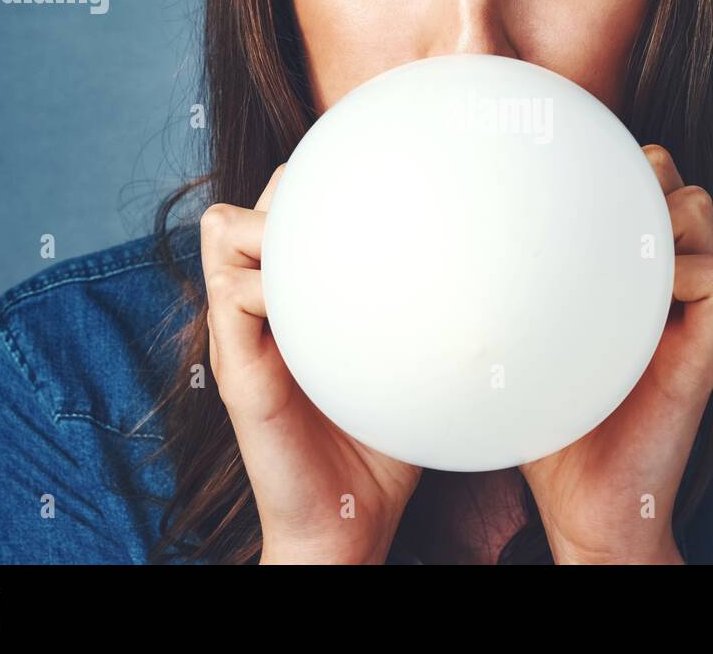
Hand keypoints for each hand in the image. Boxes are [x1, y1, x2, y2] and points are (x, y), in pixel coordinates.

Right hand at [200, 164, 422, 563]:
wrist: (346, 523)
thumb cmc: (380, 441)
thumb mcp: (403, 359)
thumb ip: (421, 312)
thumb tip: (491, 268)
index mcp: (290, 299)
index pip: (283, 203)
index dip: (313, 191)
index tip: (372, 199)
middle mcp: (257, 307)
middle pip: (249, 200)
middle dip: (290, 199)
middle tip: (347, 232)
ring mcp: (239, 334)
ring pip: (221, 230)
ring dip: (270, 230)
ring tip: (323, 266)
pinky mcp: (235, 370)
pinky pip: (229, 294)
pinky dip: (270, 285)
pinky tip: (323, 313)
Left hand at [519, 144, 712, 563]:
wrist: (589, 510)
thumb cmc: (549, 431)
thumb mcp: (518, 350)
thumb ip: (498, 304)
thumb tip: (429, 265)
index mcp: (621, 281)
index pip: (626, 185)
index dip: (601, 172)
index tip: (552, 189)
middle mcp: (659, 286)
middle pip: (668, 178)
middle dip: (633, 177)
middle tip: (584, 221)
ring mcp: (686, 314)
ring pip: (700, 208)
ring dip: (659, 214)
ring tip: (612, 259)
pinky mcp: (705, 349)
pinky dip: (685, 272)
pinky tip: (635, 304)